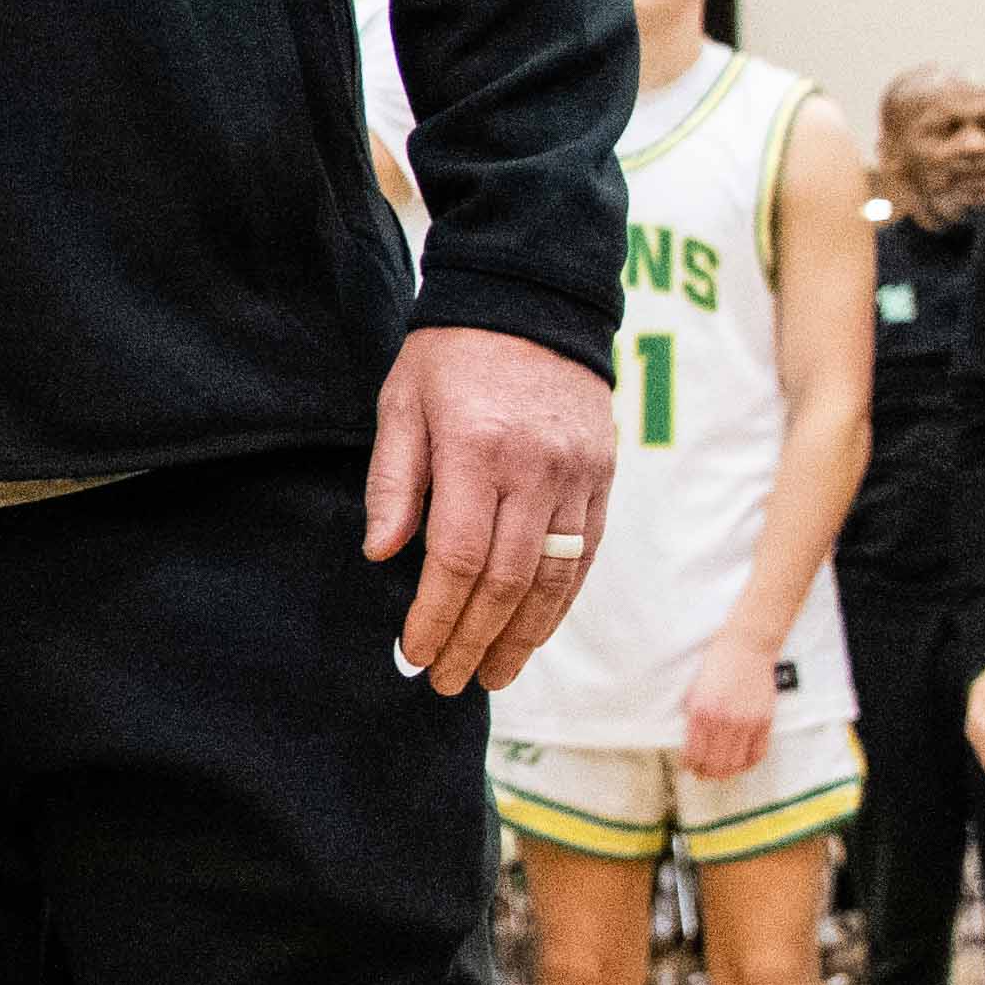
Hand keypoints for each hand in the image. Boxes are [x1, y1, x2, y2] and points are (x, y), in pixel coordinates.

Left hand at [363, 326, 615, 696]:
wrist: (533, 302)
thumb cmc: (451, 354)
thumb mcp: (402, 402)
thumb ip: (393, 481)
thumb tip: (382, 554)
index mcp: (476, 451)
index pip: (458, 559)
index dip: (436, 616)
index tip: (414, 653)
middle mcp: (534, 470)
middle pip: (507, 581)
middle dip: (474, 641)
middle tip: (447, 682)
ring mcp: (576, 476)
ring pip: (554, 579)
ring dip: (523, 638)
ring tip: (493, 675)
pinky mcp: (602, 477)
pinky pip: (585, 555)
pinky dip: (560, 603)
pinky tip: (535, 633)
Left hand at [678, 663, 779, 783]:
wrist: (746, 647)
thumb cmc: (717, 665)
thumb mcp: (693, 691)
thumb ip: (692, 719)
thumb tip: (690, 746)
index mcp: (701, 713)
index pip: (694, 754)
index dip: (690, 766)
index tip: (689, 768)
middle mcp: (723, 721)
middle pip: (715, 765)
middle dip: (707, 774)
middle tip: (703, 774)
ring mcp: (746, 722)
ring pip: (736, 764)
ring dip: (726, 773)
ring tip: (721, 771)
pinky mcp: (764, 721)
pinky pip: (757, 754)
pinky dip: (748, 764)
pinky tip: (740, 763)